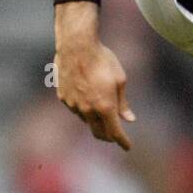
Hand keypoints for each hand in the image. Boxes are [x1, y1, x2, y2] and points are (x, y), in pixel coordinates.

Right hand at [54, 2, 134, 150]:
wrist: (77, 45)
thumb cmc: (103, 59)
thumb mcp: (120, 79)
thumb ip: (123, 103)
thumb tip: (129, 119)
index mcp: (105, 107)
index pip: (115, 133)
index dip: (123, 141)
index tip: (127, 147)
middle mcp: (88, 110)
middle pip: (99, 133)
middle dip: (109, 136)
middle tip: (116, 135)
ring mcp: (73, 105)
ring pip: (86, 120)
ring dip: (96, 120)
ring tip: (102, 106)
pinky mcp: (63, 97)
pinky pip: (75, 109)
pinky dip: (84, 108)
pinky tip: (87, 95)